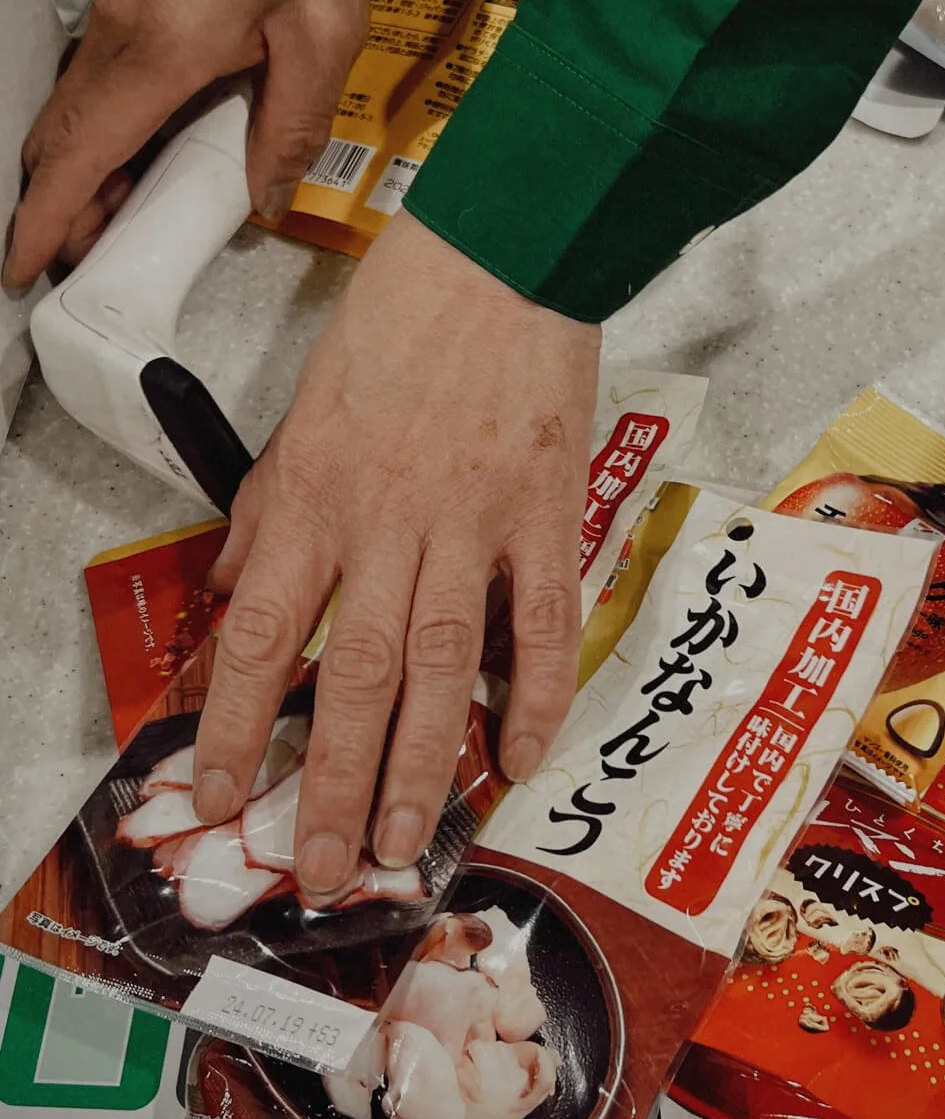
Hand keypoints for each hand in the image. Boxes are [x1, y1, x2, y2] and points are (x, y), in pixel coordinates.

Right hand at [3, 0, 366, 287]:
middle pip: (59, 143)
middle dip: (62, 210)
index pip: (79, 157)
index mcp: (161, 55)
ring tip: (121, 218)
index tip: (25, 269)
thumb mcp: (327, 29)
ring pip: (73, 114)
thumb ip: (295, 124)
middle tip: (91, 260)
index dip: (45, 221)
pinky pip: (96, 83)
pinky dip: (101, 131)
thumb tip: (265, 199)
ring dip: (82, 172)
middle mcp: (119, 39)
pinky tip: (144, 152)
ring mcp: (116, 14)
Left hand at [190, 213, 600, 903]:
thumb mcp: (305, 406)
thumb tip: (241, 586)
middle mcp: (388, 520)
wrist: (506, 248)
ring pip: (442, 670)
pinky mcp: (550, 513)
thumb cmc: (402, 317)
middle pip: (350, 678)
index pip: (258, 634)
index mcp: (315, 493)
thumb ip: (273, 505)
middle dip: (333, 787)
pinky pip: (544, 624)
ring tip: (408, 848)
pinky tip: (521, 759)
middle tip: (324, 869)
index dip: (234, 726)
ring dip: (424, 770)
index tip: (220, 796)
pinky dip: (535, 697)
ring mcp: (474, 521)